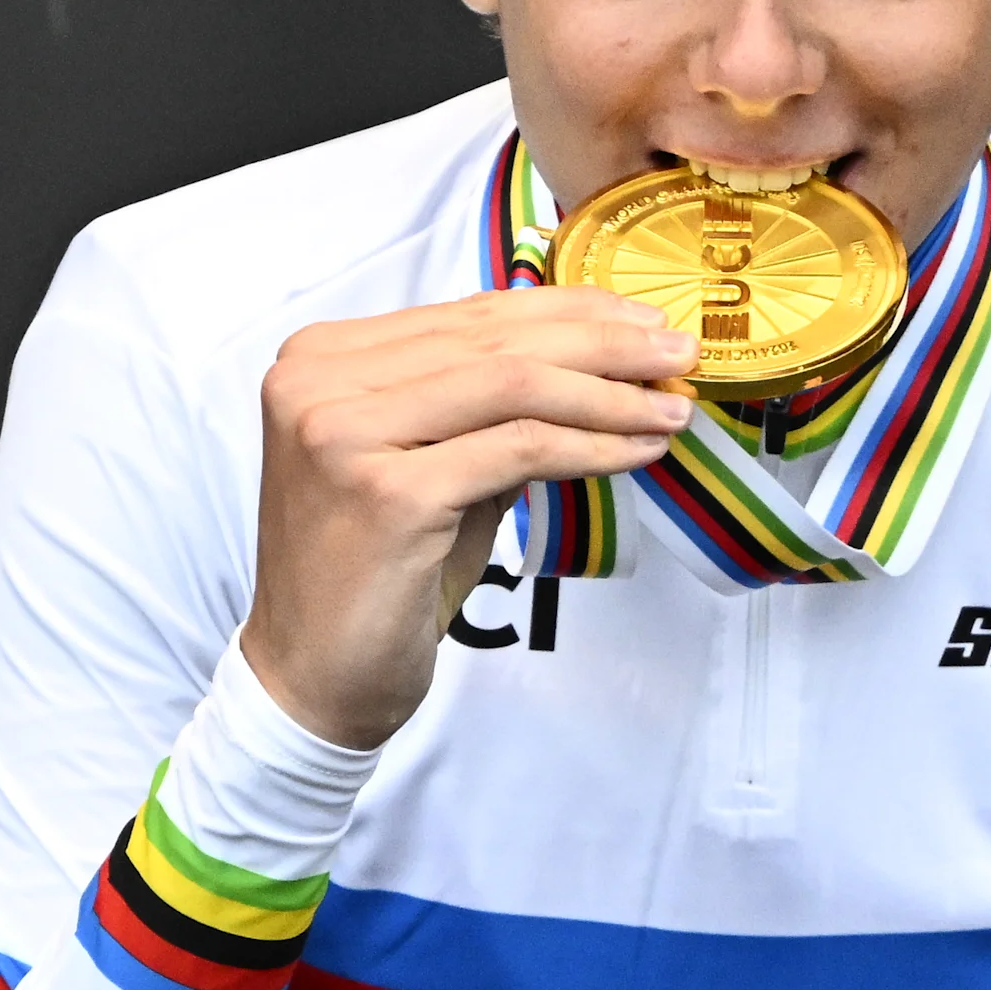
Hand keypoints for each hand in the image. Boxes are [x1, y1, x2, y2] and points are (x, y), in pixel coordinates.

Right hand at [242, 287, 692, 748]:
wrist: (313, 678)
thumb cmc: (373, 575)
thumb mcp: (427, 464)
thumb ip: (482, 408)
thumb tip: (596, 363)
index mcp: (321, 359)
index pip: (468, 314)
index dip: (567, 310)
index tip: (640, 320)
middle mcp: (318, 383)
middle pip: (494, 340)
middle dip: (602, 342)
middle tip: (677, 350)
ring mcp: (345, 434)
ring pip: (513, 384)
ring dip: (609, 393)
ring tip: (671, 405)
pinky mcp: (387, 492)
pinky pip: (518, 450)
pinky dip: (591, 445)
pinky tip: (637, 449)